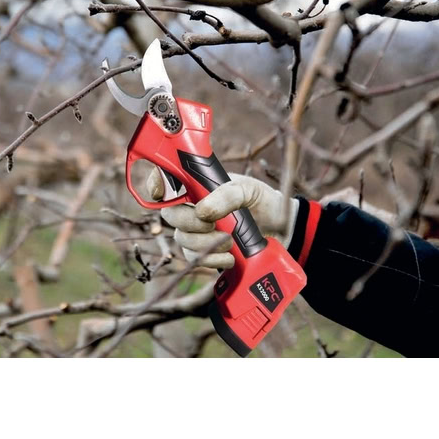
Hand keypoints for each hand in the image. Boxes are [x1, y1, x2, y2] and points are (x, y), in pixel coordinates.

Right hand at [147, 169, 298, 268]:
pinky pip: (194, 258)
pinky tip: (229, 257)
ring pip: (181, 239)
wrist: (281, 228)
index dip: (156, 184)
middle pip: (170, 215)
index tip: (162, 193)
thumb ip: (226, 195)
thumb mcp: (248, 189)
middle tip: (212, 224)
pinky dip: (211, 259)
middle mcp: (192, 205)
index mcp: (198, 182)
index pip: (165, 179)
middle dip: (188, 222)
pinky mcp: (204, 250)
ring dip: (204, 244)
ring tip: (229, 241)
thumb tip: (202, 212)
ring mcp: (196, 229)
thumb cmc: (261, 200)